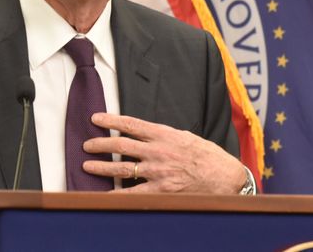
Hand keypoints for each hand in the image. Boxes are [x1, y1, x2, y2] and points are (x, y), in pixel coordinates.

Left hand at [80, 112, 246, 193]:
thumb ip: (165, 136)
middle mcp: (157, 151)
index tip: (96, 118)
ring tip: (87, 165)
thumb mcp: (186, 137)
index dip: (111, 120)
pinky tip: (105, 194)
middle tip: (87, 144)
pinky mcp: (160, 190)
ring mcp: (157, 172)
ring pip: (122, 167)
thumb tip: (147, 134)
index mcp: (164, 134)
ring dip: (101, 167)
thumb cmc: (208, 156)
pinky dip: (117, 194)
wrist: (225, 177)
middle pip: (120, 145)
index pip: (131, 124)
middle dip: (100, 144)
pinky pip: (133, 192)